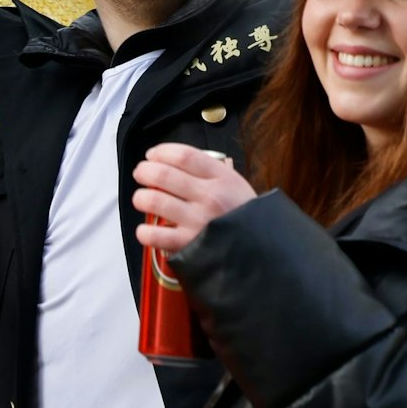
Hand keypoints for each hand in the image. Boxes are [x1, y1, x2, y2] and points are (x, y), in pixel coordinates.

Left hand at [131, 143, 256, 254]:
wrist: (266, 255)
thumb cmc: (244, 218)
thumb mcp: (236, 186)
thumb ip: (208, 173)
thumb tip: (171, 162)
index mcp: (223, 179)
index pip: (183, 155)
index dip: (161, 152)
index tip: (152, 156)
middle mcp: (210, 197)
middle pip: (162, 173)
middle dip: (144, 171)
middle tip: (141, 174)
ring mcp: (198, 221)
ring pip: (152, 200)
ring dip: (140, 198)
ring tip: (142, 200)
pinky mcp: (189, 246)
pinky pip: (153, 234)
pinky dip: (144, 231)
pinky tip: (147, 229)